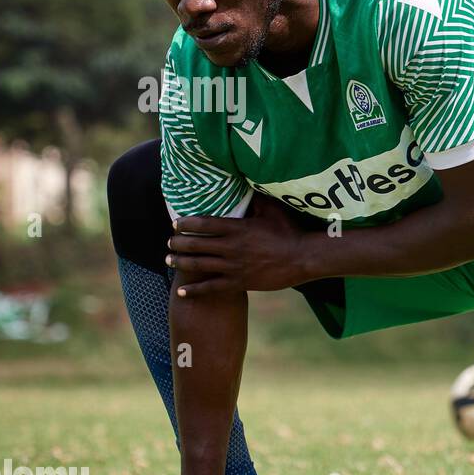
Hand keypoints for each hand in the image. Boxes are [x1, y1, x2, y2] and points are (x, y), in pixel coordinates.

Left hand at [167, 194, 311, 296]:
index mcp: (237, 228)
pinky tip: (181, 291)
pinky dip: (194, 290)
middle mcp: (231, 247)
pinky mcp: (240, 282)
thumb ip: (255, 199)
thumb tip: (245, 183)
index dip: (185, 223)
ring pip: (199, 265)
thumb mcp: (272, 210)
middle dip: (178, 243)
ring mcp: (234, 267)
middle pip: (195, 244)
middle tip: (170, 242)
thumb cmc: (290, 231)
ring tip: (169, 259)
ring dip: (180, 262)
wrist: (304, 258)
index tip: (176, 224)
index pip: (202, 223)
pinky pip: (211, 287)